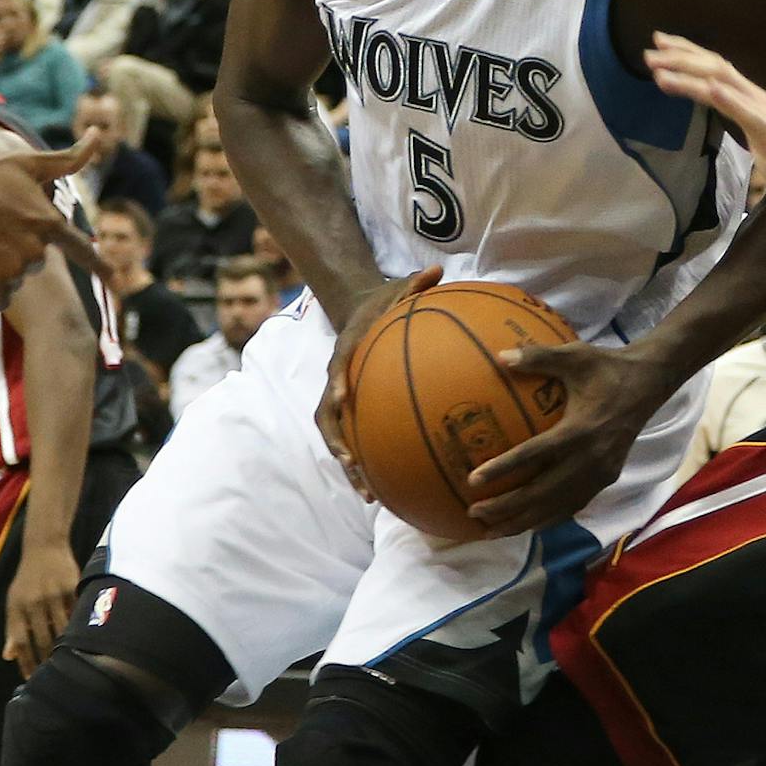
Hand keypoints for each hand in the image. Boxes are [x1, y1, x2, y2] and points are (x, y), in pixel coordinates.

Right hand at [0, 136, 108, 306]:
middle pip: (37, 261)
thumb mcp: (29, 162)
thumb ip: (68, 159)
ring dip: (2, 267)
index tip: (116, 281)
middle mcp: (36, 251)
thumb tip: (96, 133)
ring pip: (16, 278)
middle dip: (20, 249)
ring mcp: (12, 269)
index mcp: (49, 224)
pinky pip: (0, 297)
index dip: (100, 267)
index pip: (83, 251)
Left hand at [3, 538, 79, 678]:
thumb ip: (12, 628)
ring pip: (60, 629)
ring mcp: (54, 595)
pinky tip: (80, 640)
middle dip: (44, 660)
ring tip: (66, 663)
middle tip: (49, 677)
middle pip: (40, 639)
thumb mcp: (14, 600)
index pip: (20, 641)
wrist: (45, 546)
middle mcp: (33, 602)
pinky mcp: (72, 588)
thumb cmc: (29, 578)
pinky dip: (77, 628)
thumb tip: (9, 656)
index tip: (30, 678)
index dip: (24, 661)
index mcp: (16, 606)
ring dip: (63, 648)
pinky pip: (76, 614)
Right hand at [314, 266, 441, 499]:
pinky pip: (355, 440)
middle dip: (337, 444)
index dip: (335, 382)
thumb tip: (438, 270)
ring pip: (336, 437)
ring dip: (349, 467)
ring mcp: (339, 398)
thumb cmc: (382, 303)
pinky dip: (367, 463)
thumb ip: (416, 283)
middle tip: (354, 466)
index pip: (335, 367)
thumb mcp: (398, 288)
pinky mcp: (350, 411)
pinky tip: (389, 488)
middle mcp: (335, 380)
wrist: (358, 311)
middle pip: (326, 418)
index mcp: (345, 350)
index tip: (341, 398)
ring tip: (369, 495)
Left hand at [462, 336, 679, 536]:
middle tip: (473, 513)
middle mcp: (591, 458)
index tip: (473, 481)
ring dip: (523, 521)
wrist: (650, 383)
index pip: (535, 455)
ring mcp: (601, 472)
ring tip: (492, 531)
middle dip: (506, 508)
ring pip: (557, 507)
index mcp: (580, 430)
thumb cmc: (607, 367)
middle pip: (542, 493)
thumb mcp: (576, 356)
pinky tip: (528, 525)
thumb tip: (499, 357)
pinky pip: (574, 505)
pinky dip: (549, 518)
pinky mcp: (608, 478)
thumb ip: (539, 356)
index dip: (504, 469)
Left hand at [645, 33, 765, 225]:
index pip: (718, 68)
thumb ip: (740, 119)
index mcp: (754, 101)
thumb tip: (718, 107)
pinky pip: (750, 114)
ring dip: (690, 75)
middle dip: (680, 58)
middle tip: (648, 53)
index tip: (659, 46)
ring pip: (726, 85)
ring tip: (660, 71)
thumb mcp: (759, 139)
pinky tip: (710, 89)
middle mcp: (760, 100)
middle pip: (716, 68)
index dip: (688, 54)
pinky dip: (729, 99)